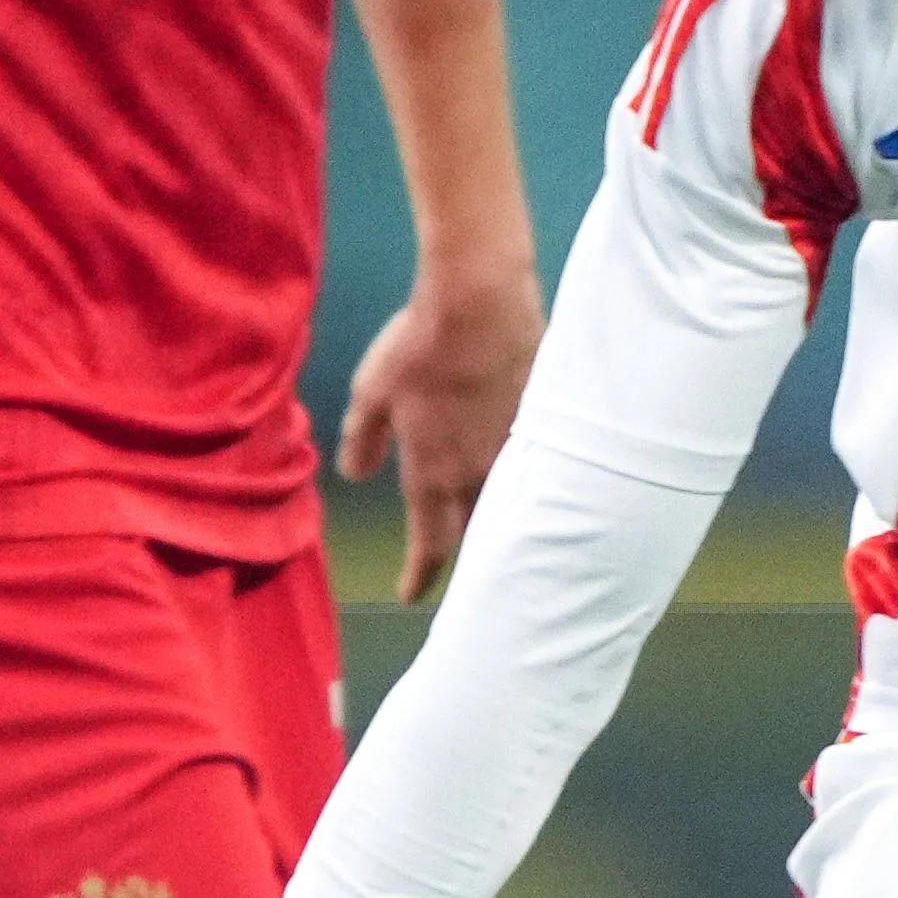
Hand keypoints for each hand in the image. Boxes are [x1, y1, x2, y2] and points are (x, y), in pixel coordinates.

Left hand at [336, 272, 539, 598]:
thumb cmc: (417, 348)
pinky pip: (531, 460)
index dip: (420, 574)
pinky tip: (513, 461)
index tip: (410, 594)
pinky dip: (519, 470)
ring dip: (493, 513)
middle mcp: (480, 473)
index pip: (431, 545)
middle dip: (459, 547)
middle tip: (447, 555)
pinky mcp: (540, 418)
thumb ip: (363, 441)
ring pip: (507, 498)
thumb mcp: (370, 395)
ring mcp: (516, 448)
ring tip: (484, 518)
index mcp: (435, 474)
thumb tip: (356, 474)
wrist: (479, 303)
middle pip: (474, 530)